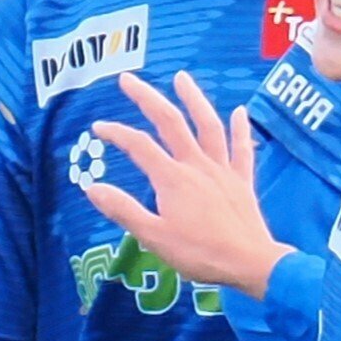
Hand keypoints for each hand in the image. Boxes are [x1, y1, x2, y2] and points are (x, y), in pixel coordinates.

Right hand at [93, 72, 280, 297]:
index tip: (98, 126)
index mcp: (172, 178)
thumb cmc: (200, 253)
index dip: (116, 133)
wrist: (250, 263)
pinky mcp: (242, 180)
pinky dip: (240, 128)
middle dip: (146, 98)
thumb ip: (123, 210)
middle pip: (170, 122)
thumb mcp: (154, 237)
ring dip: (193, 98)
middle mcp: (196, 165)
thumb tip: (91, 187)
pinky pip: (241, 148)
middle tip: (127, 79)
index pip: (138, 146)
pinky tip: (240, 110)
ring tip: (181, 77)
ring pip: (207, 125)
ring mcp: (222, 170)